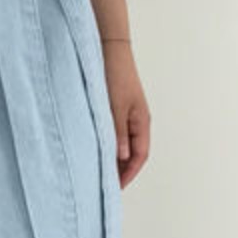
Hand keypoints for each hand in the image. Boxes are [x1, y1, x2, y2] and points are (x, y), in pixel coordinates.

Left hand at [102, 39, 148, 188]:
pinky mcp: (117, 107)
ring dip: (114, 158)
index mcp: (141, 122)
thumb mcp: (114, 108)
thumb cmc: (114, 76)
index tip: (115, 188)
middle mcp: (137, 120)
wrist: (110, 49)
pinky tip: (96, 148)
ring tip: (99, 171)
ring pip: (123, 143)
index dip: (129, 174)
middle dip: (122, 170)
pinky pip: (115, 132)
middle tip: (105, 185)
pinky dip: (108, 144)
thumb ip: (117, 133)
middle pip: (133, 153)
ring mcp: (128, 114)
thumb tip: (122, 158)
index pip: (140, 156)